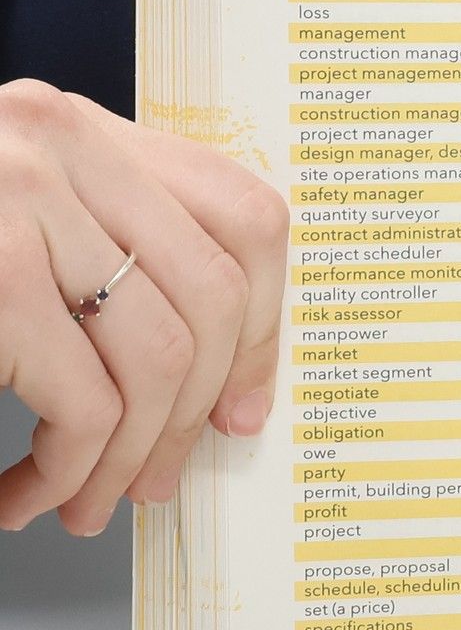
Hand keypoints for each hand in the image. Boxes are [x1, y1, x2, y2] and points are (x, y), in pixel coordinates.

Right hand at [0, 81, 289, 534]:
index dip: (266, 328)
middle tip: (152, 481)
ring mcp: (16, 200)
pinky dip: (65, 470)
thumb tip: (227, 390)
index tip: (243, 407)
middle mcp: (58, 144)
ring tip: (80, 501)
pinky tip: (21, 495)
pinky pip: (82, 401)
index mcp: (81, 128)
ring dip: (126, 459)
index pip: (247, 218)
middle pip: (214, 301)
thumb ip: (105, 257)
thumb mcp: (14, 223)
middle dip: (190, 416)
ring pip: (159, 360)